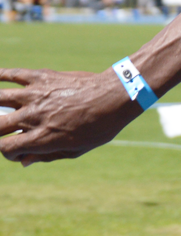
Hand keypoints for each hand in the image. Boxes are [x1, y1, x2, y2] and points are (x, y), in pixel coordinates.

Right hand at [0, 68, 139, 165]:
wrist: (115, 96)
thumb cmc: (101, 126)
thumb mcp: (77, 150)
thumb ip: (47, 156)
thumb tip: (24, 161)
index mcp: (41, 138)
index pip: (5, 148)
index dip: (8, 153)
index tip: (18, 150)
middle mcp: (32, 117)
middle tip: (7, 129)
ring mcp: (34, 96)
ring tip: (2, 108)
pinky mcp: (40, 78)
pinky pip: (10, 74)